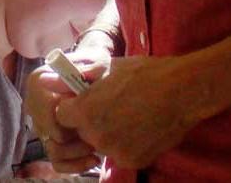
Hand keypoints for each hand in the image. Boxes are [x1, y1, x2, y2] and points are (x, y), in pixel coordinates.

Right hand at [24, 46, 109, 174]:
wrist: (97, 78)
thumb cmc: (96, 68)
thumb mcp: (98, 61)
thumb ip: (92, 66)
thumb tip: (80, 76)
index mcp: (39, 81)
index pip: (44, 106)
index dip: (64, 115)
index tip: (84, 115)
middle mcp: (34, 104)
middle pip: (48, 131)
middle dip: (73, 137)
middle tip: (94, 135)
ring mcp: (41, 125)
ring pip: (52, 149)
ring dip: (76, 152)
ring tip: (95, 147)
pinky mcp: (51, 141)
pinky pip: (57, 162)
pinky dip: (75, 165)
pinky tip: (92, 159)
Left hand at [52, 54, 205, 171]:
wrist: (183, 91)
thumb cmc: (145, 74)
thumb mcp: (106, 69)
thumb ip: (75, 79)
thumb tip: (46, 80)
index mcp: (84, 111)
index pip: (62, 116)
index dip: (73, 108)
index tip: (86, 102)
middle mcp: (96, 135)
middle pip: (82, 132)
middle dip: (91, 122)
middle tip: (113, 108)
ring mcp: (115, 150)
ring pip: (102, 144)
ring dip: (110, 135)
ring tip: (130, 117)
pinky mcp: (134, 161)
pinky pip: (121, 154)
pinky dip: (128, 145)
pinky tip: (142, 128)